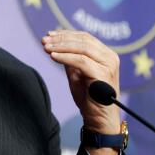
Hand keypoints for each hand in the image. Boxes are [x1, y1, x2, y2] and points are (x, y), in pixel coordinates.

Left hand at [42, 30, 120, 154]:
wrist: (98, 120)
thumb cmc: (89, 98)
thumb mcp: (77, 74)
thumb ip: (71, 59)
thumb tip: (57, 44)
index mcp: (106, 55)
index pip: (85, 37)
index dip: (66, 34)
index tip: (49, 35)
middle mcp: (110, 57)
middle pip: (83, 40)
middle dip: (61, 39)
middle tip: (44, 41)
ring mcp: (108, 65)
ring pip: (82, 48)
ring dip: (61, 46)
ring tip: (45, 47)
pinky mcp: (102, 74)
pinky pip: (81, 61)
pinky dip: (65, 57)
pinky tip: (52, 56)